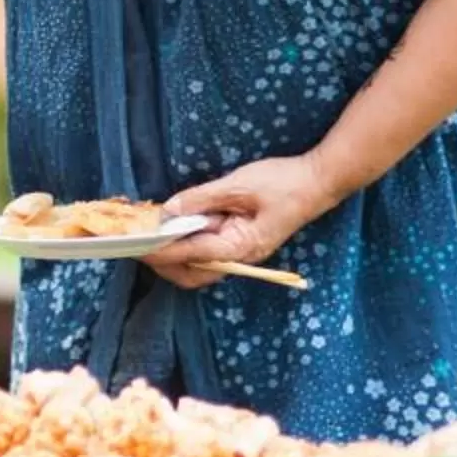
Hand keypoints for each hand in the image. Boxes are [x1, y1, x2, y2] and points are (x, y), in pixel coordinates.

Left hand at [144, 154, 343, 289]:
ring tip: (151, 237)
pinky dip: (188, 245)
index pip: (190, 256)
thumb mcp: (238, 184)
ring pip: (199, 267)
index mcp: (240, 247)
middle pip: (192, 275)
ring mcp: (242, 254)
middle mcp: (240, 258)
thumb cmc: (283, 182)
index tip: (135, 247)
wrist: (320, 181)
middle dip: (163, 264)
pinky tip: (177, 228)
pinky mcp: (242, 244)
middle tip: (137, 245)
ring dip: (174, 256)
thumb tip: (168, 211)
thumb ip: (201, 199)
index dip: (160, 252)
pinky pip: (209, 253)